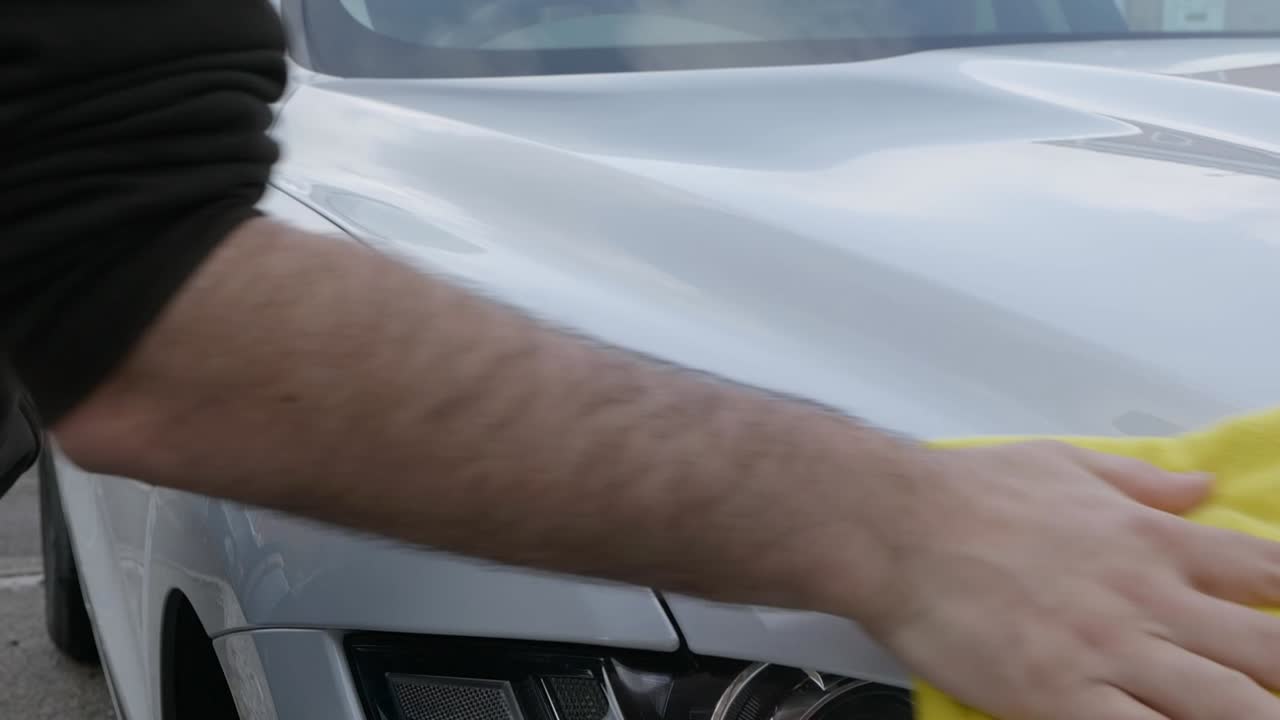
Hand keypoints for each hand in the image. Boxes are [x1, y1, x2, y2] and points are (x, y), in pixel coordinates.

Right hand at [859, 440, 1279, 719]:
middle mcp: (1146, 599)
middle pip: (1271, 652)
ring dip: (1252, 714)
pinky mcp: (1058, 700)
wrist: (892, 525)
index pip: (1270, 572)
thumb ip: (1142, 481)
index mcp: (1152, 540)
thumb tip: (1202, 485)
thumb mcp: (1065, 464)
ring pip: (1227, 708)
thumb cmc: (968, 492)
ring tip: (1252, 715)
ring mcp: (1108, 654)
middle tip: (1276, 683)